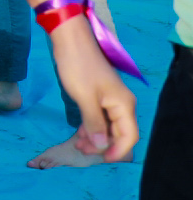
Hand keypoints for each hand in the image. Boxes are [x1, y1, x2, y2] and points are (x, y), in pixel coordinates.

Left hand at [47, 11, 138, 162]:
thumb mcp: (85, 98)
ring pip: (108, 125)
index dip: (118, 150)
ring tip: (77, 144)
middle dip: (103, 144)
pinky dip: (91, 125)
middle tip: (82, 150)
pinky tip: (79, 132)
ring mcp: (110, 99)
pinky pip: (99, 116)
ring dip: (95, 136)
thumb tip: (101, 145)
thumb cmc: (78, 67)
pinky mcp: (98, 95)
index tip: (101, 159)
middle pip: (119, 132)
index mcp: (123, 105)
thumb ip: (94, 123)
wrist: (70, 40)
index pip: (129, 135)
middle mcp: (121, 104)